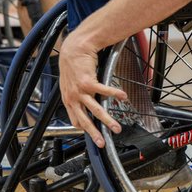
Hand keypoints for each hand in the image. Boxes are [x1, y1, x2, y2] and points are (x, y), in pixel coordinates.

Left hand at [59, 30, 125, 145]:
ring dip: (107, 120)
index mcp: (69, 99)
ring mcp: (81, 91)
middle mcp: (73, 98)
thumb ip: (75, 94)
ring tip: (116, 127)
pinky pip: (104, 90)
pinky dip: (114, 94)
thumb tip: (83, 101)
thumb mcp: (70, 83)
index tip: (93, 134)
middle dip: (95, 133)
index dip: (84, 128)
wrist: (73, 49)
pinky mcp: (88, 82)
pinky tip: (123, 97)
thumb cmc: (72, 64)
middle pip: (85, 120)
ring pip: (96, 109)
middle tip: (103, 142)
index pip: (76, 120)